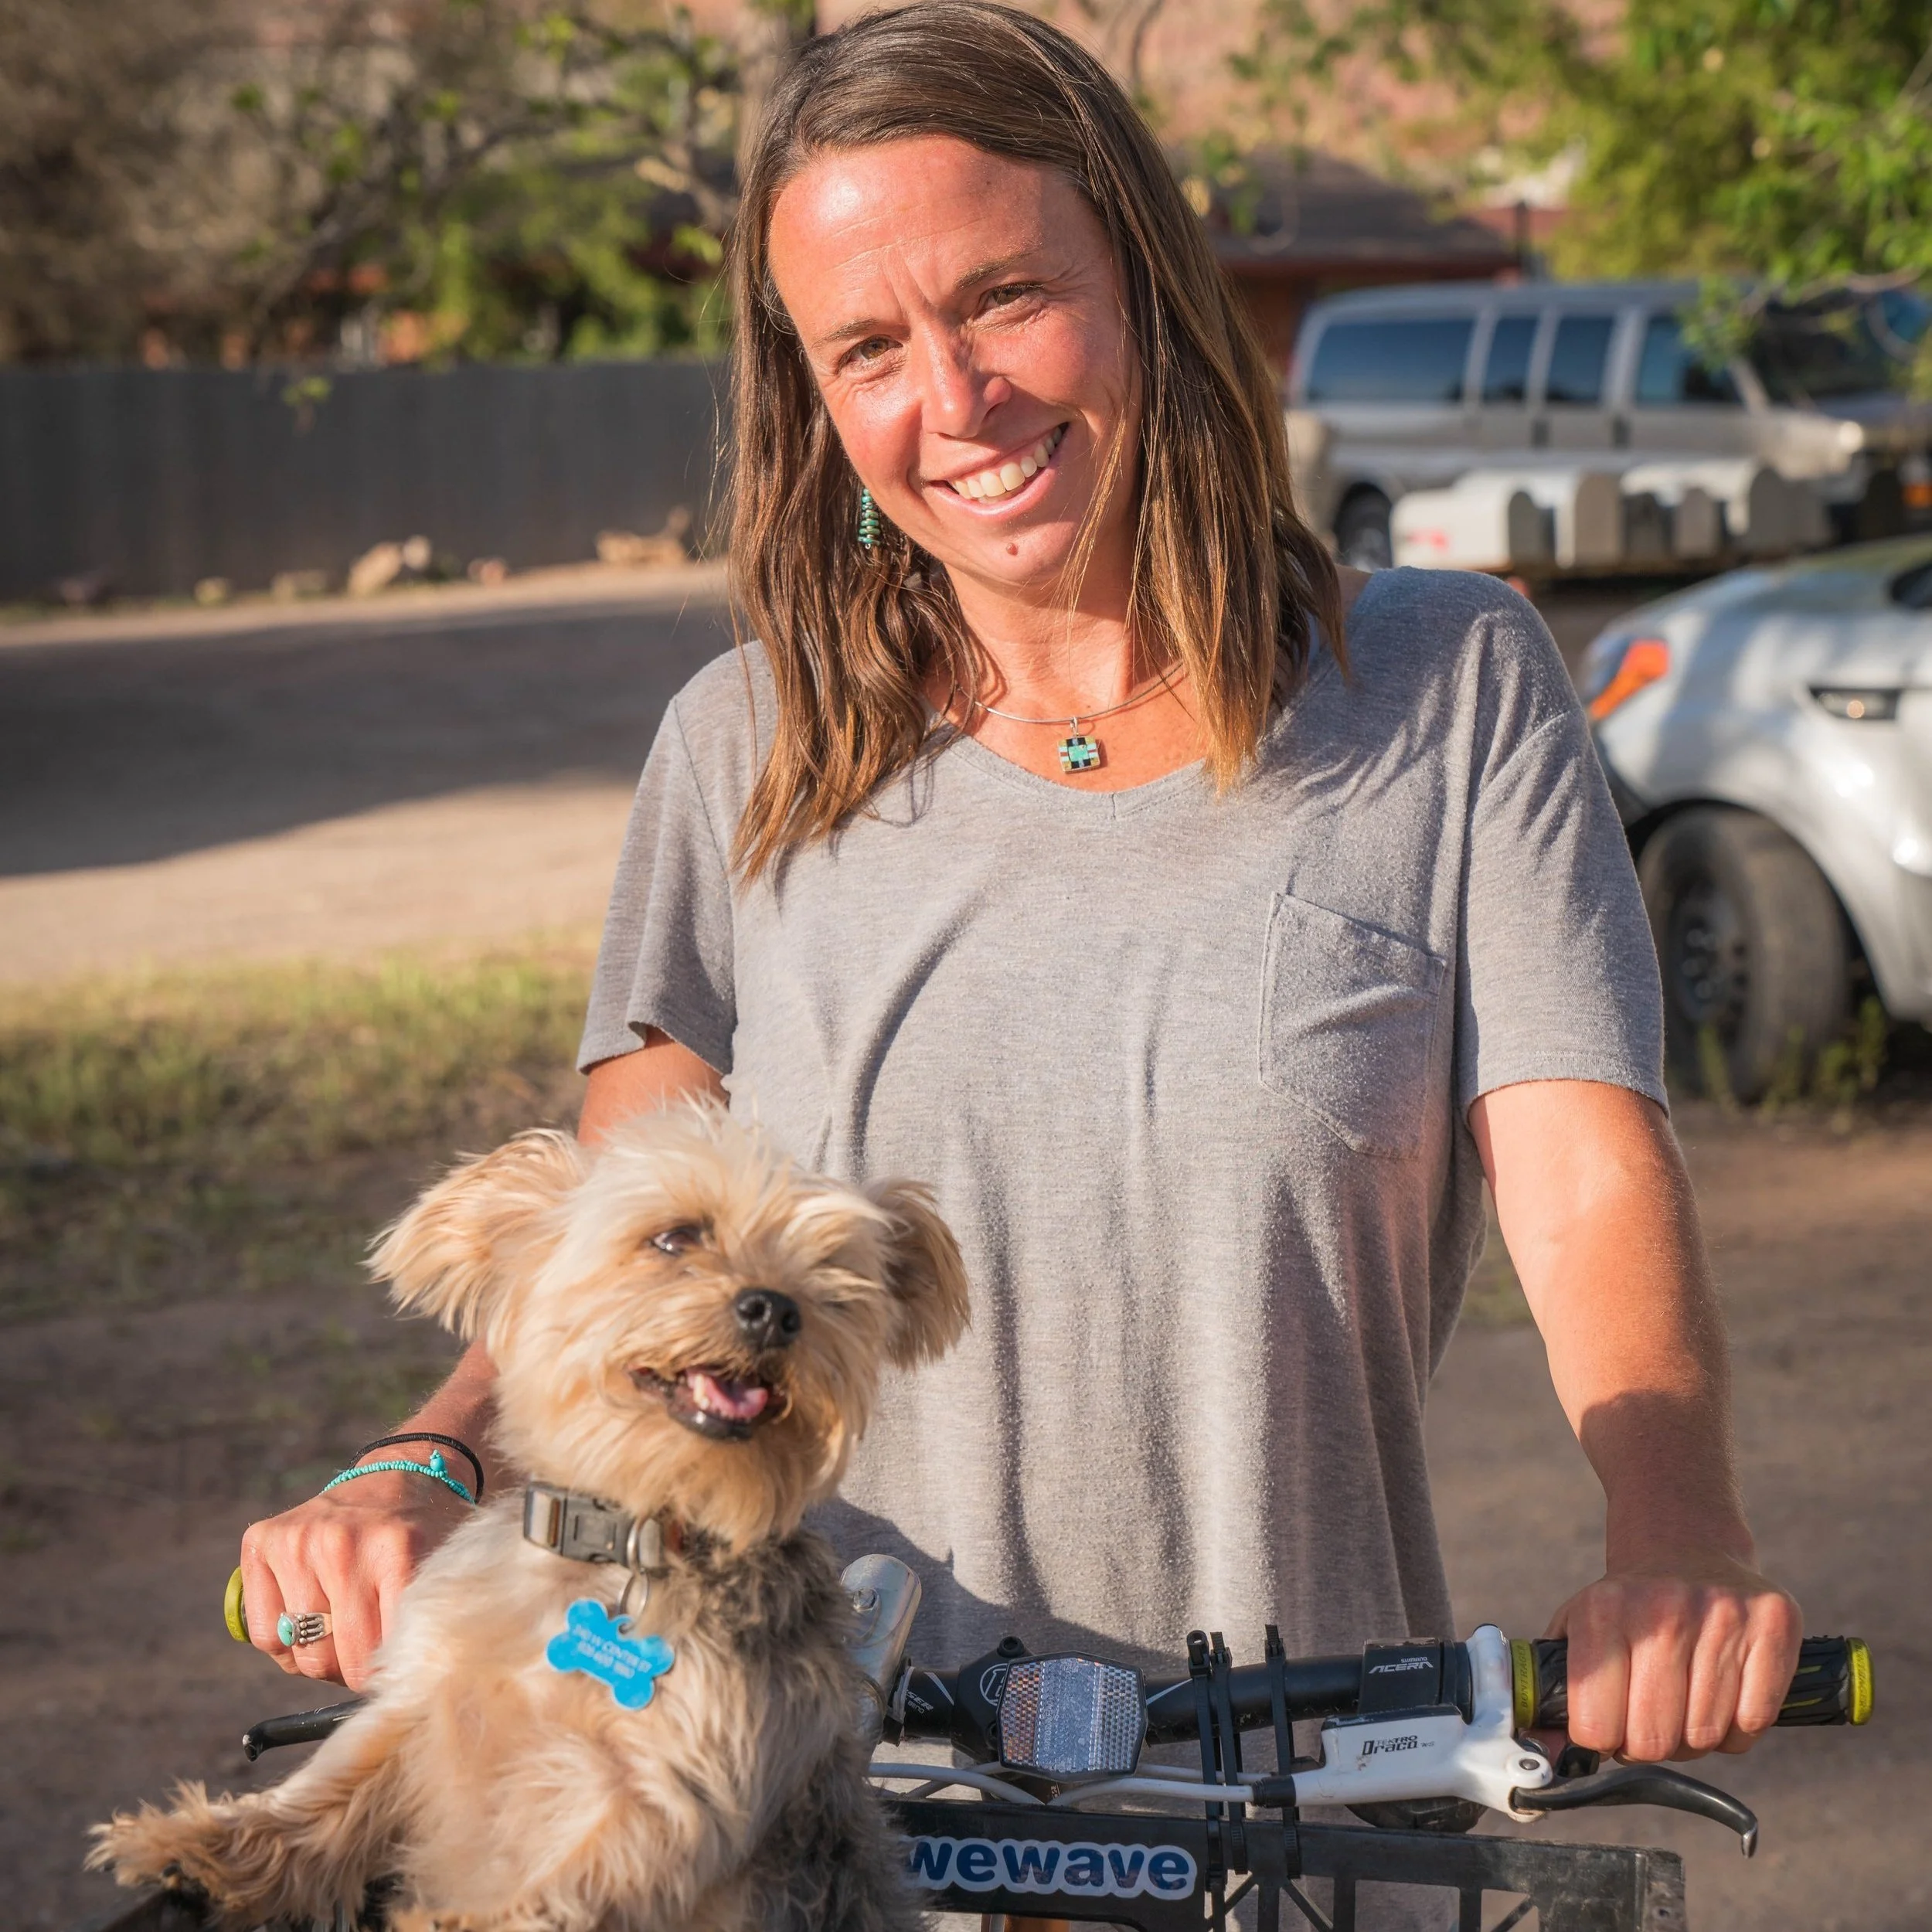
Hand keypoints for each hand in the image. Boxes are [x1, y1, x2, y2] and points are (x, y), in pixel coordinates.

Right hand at [238, 1470, 471, 1688]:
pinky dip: (284, 1645)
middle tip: (370, 1650)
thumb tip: (395, 1700)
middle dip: (354, 1670)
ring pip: (299, 1653)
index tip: (395, 1671)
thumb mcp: (443, 1572)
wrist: (401, 1474)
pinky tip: (311, 1618)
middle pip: (336, 1660)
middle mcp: (342, 1542)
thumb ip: (423, 1627)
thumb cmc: (425, 1535)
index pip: (380, 1654)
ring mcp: (299, 1540)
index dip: (387, 1675)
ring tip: (345, 1631)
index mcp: (397, 1548)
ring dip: (322, 1657)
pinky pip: (262, 1635)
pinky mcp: (262, 1541)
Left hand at [1547, 1551, 1802, 1761]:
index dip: (1603, 1740)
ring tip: (1684, 1702)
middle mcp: (1663, 1610)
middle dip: (1649, 1745)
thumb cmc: (1626, 1604)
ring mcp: (1722, 1615)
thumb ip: (1556, 1691)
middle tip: (1650, 1720)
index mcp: (1603, 1611)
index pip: (1597, 1725)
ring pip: (1706, 1738)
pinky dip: (1738, 1729)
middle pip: (1655, 1740)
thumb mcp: (1577, 1629)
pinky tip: (1723, 1696)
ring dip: (1694, 1737)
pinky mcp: (1773, 1623)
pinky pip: (1754, 1723)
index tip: (1609, 1726)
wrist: (1683, 1544)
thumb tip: (1549, 1755)